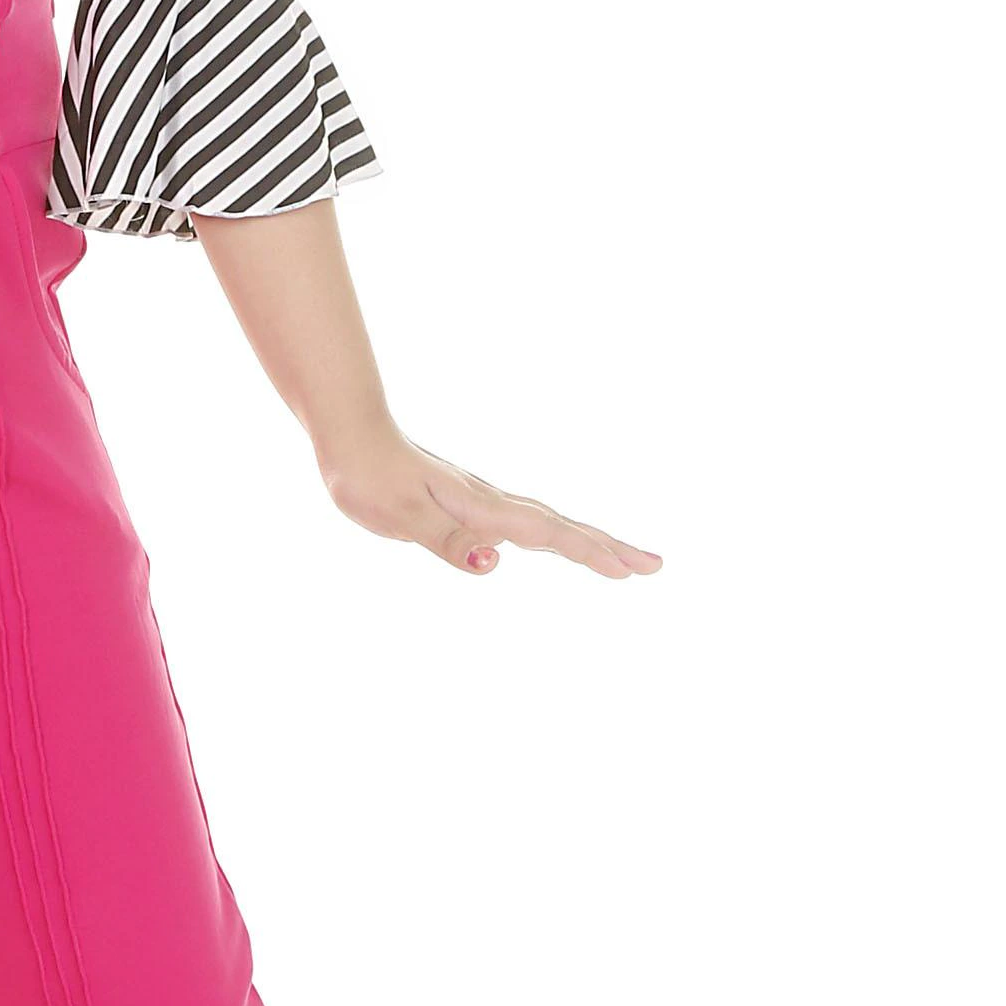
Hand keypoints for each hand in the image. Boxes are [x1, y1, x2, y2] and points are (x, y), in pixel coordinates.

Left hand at [317, 418, 660, 579]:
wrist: (350, 435)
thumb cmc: (369, 476)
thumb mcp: (400, 515)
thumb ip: (447, 540)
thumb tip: (495, 565)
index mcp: (481, 507)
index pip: (548, 535)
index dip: (591, 553)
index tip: (633, 571)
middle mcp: (490, 502)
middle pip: (561, 528)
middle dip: (608, 548)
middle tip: (654, 567)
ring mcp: (483, 501)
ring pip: (547, 525)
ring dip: (588, 542)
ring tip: (624, 562)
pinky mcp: (469, 503)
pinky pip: (524, 524)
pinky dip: (554, 536)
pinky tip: (554, 545)